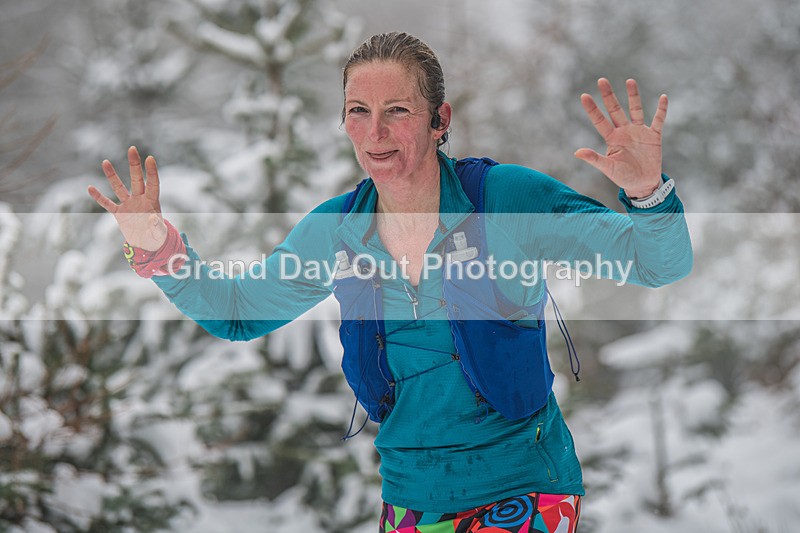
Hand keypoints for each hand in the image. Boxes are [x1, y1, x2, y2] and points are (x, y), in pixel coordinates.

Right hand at [87, 146, 166, 250]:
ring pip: (119, 188)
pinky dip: (99, 197)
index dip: (152, 172)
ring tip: (105, 162)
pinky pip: (107, 204)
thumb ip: (156, 226)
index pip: (153, 184)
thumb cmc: (156, 236)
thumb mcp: (158, 233)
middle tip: (132, 148)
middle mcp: (140, 200)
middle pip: (137, 179)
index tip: (150, 158)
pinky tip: (90, 188)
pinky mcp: (119, 214)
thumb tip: (153, 219)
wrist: (146, 244)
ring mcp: (129, 205)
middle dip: (134, 165)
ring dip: (112, 176)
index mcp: (152, 202)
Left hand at [575, 78, 666, 197]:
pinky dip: (661, 110)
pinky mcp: (654, 136)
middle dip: (608, 96)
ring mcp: (639, 132)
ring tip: (629, 81)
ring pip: (635, 110)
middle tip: (601, 80)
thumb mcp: (608, 168)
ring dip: (633, 96)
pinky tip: (663, 97)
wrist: (643, 184)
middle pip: (615, 110)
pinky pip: (658, 120)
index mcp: (612, 138)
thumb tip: (577, 152)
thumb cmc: (623, 177)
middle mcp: (624, 131)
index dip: (592, 109)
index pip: (600, 121)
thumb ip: (594, 159)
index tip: (584, 96)